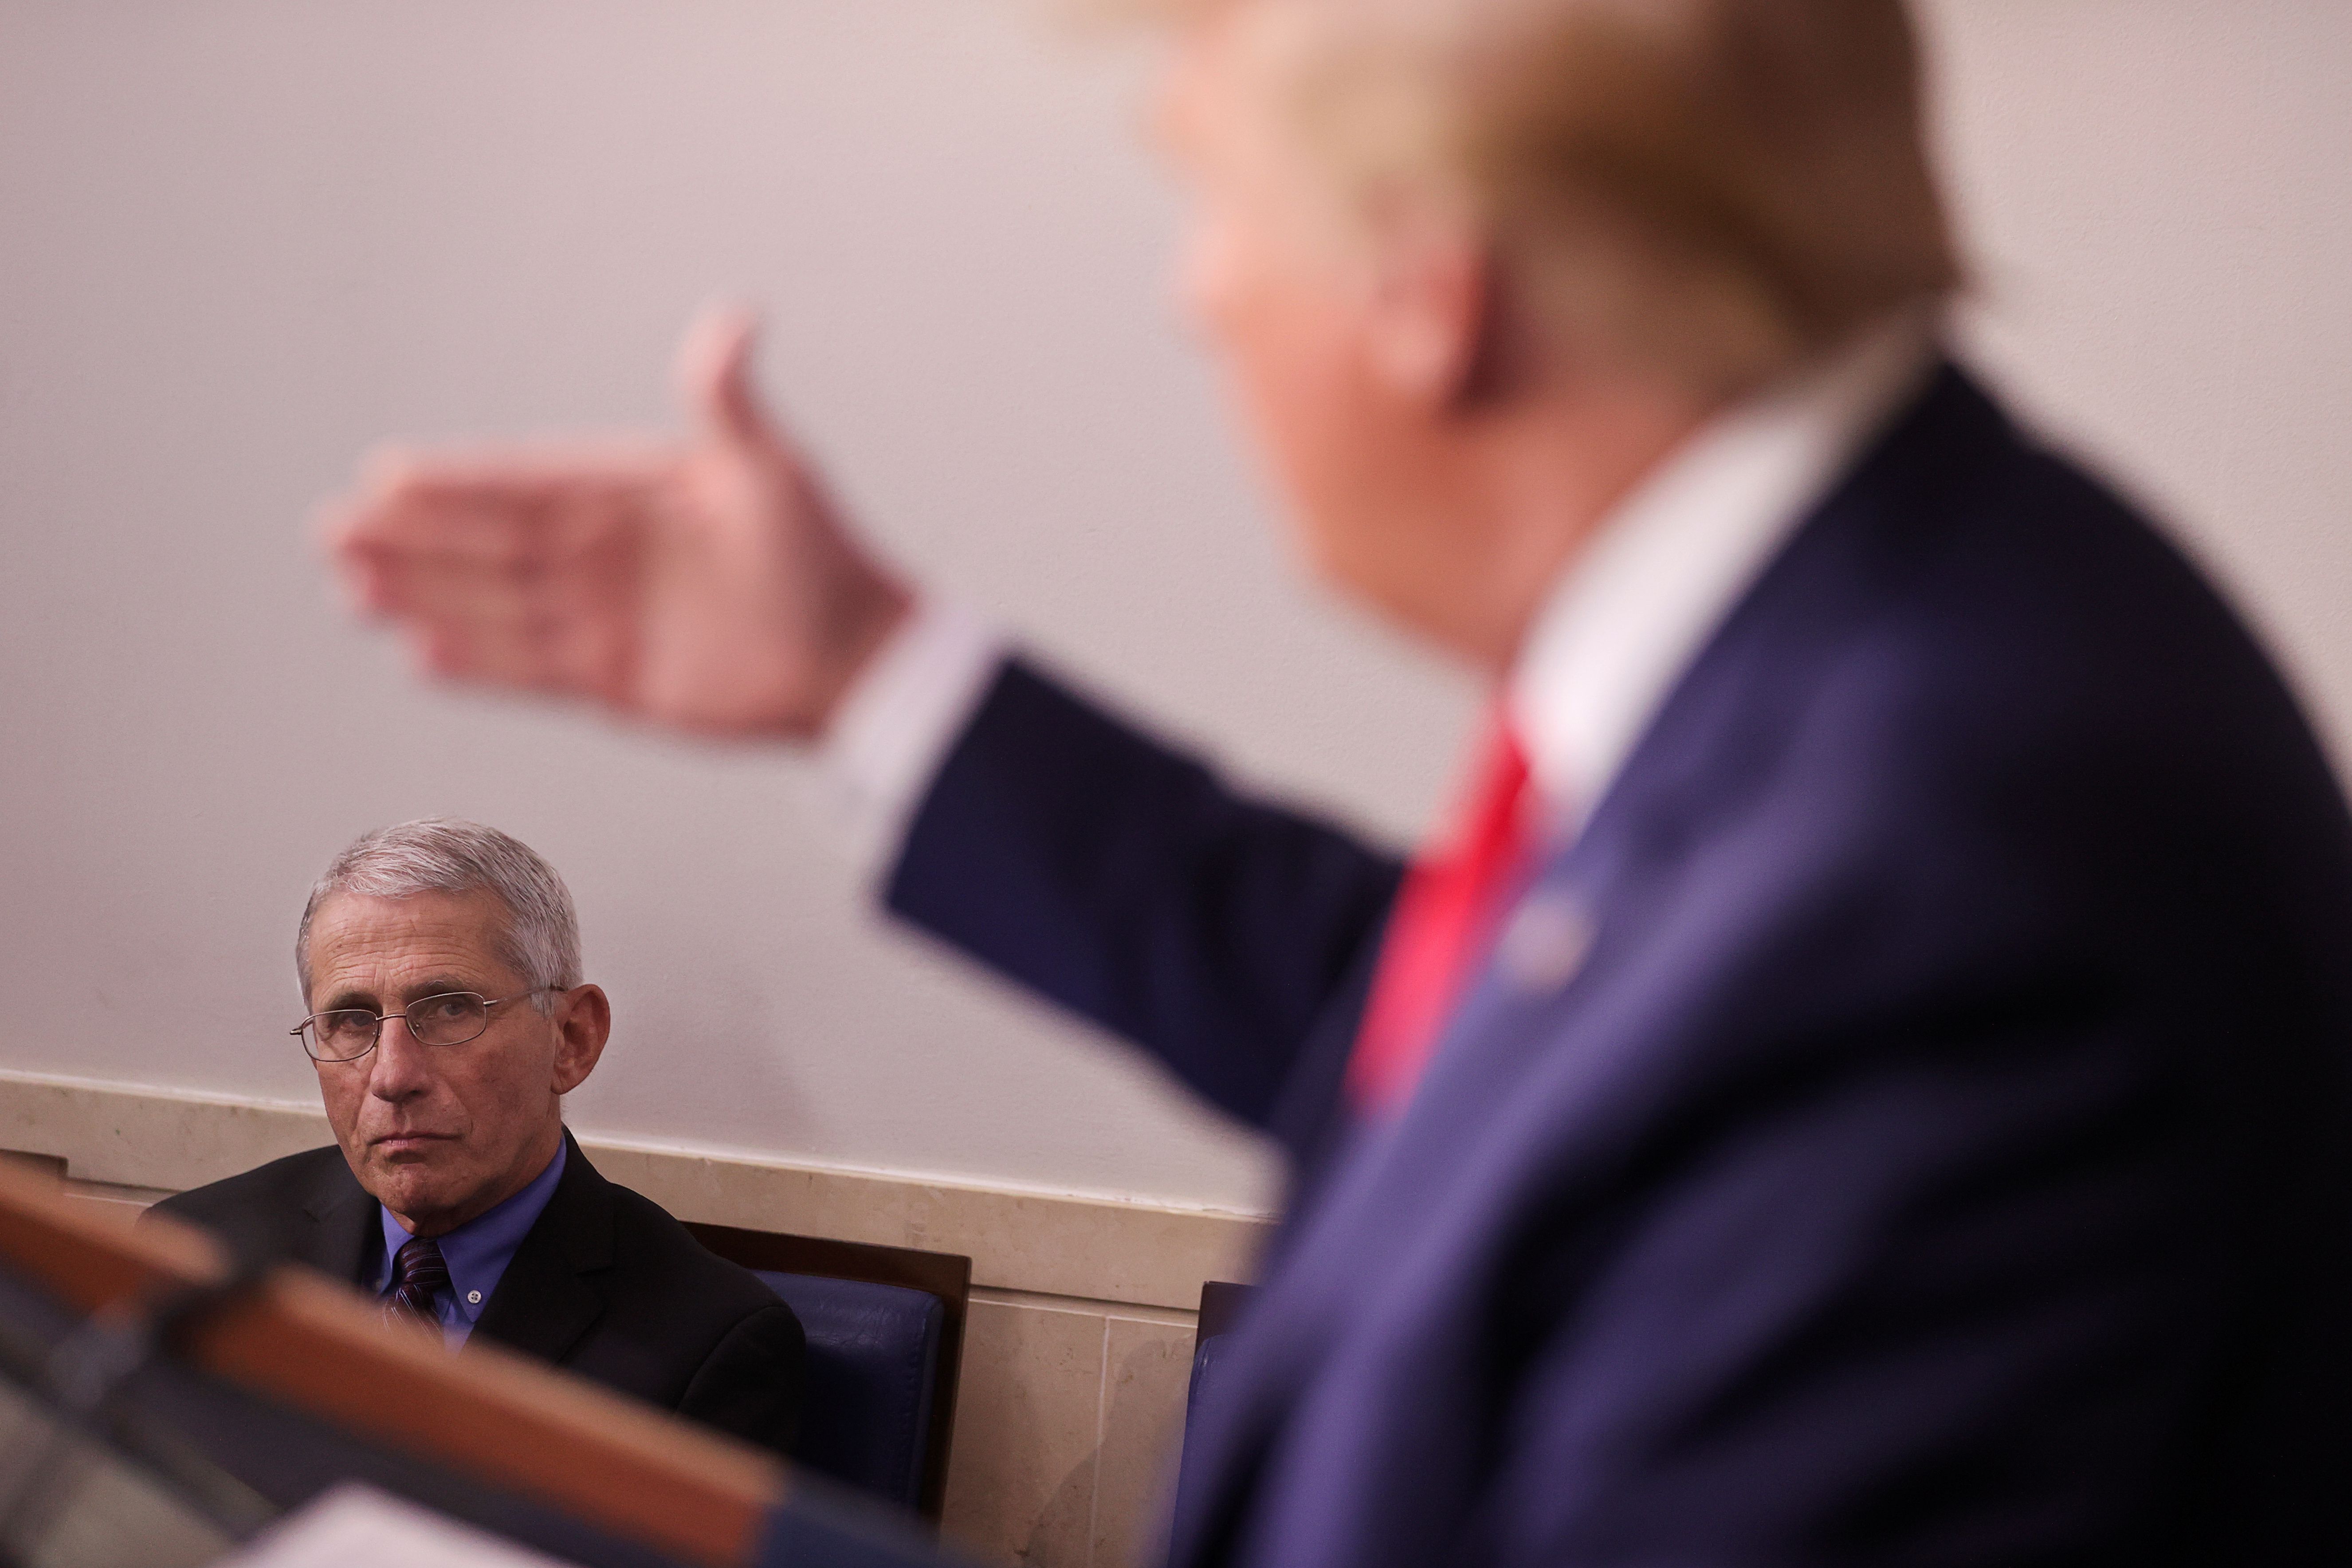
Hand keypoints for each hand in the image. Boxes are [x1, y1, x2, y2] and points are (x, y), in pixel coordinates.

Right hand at [323, 308, 913, 740]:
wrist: (860, 655)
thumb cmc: (825, 555)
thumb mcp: (772, 470)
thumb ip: (730, 401)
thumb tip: (737, 315)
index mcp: (628, 495)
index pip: (525, 482)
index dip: (457, 483)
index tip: (387, 474)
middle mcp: (603, 555)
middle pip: (489, 545)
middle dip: (413, 539)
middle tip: (331, 531)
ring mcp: (604, 620)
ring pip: (494, 605)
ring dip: (424, 595)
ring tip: (349, 586)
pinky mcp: (615, 681)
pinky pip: (531, 670)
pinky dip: (477, 664)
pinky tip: (418, 652)